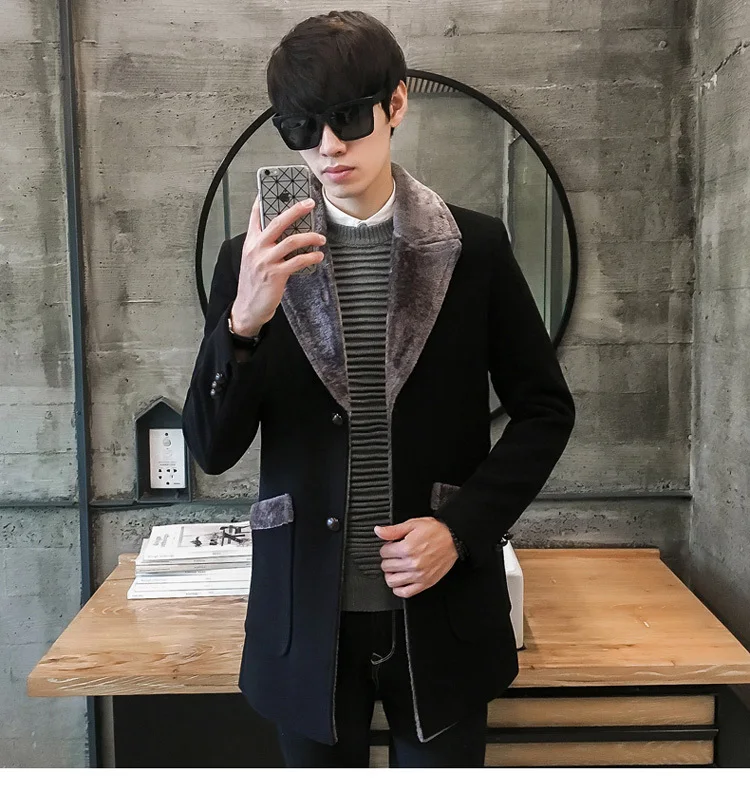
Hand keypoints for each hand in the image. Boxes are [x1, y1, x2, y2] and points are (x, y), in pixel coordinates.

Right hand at [231, 195, 326, 334]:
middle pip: (278, 222)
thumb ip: (264, 244)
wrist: (248, 307)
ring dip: (309, 237)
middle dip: (296, 210)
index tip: (273, 186)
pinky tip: (318, 256)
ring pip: (291, 241)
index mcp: (250, 242)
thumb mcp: (254, 259)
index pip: (256, 215)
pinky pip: (297, 261)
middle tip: (310, 203)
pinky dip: (310, 257)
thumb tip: (285, 233)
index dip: (264, 199)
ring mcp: (265, 261)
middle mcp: (256, 248)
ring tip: (321, 238)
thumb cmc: (254, 283)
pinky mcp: (275, 275)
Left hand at [374, 517, 458, 597]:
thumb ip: (393, 530)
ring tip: (396, 567)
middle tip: (396, 555)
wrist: (454, 539)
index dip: (386, 547)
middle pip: (386, 566)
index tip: (392, 546)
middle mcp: (412, 563)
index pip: (383, 553)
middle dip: (388, 559)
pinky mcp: (425, 583)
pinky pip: (405, 593)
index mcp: (407, 548)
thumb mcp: (413, 524)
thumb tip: (378, 531)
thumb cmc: (436, 531)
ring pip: (392, 581)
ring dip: (391, 574)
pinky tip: (400, 580)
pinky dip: (399, 588)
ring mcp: (419, 575)